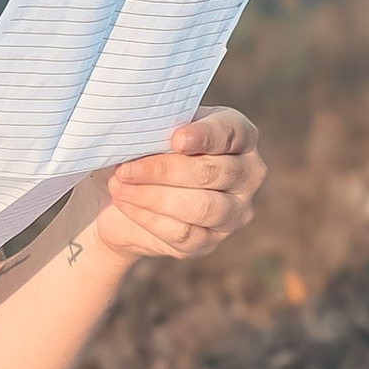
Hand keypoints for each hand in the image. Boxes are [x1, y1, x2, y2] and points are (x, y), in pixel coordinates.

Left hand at [95, 107, 264, 266]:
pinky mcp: (210, 242)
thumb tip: (142, 130)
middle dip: (163, 170)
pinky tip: (124, 202)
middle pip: (210, 172)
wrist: (127, 193)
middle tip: (125, 168)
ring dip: (152, 196)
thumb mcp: (155, 129)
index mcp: (240, 136)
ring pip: (200, 206)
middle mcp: (248, 174)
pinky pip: (183, 233)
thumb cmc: (147, 149)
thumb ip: (158, 125)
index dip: (205, 136)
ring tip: (119, 184)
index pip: (231, 133)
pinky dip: (148, 217)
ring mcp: (234, 212)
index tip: (176, 139)